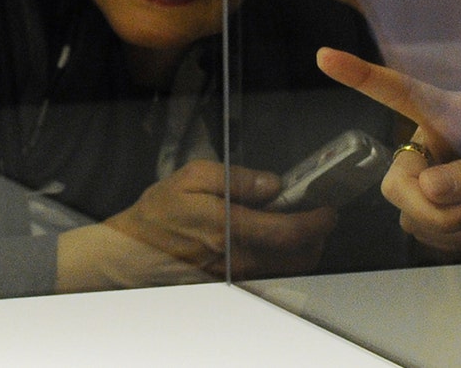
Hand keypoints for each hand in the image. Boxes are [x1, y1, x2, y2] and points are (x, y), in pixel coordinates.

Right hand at [102, 160, 335, 277]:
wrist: (132, 251)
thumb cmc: (159, 213)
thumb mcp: (191, 177)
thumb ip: (236, 178)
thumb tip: (272, 183)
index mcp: (230, 228)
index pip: (290, 232)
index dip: (318, 222)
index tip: (327, 210)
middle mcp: (238, 258)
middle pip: (299, 258)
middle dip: (317, 237)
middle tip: (315, 215)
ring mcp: (236, 276)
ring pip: (287, 270)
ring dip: (301, 249)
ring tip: (294, 225)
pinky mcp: (231, 284)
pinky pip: (269, 275)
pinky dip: (281, 259)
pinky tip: (271, 240)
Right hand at [316, 47, 460, 251]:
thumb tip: (428, 191)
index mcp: (446, 110)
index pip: (396, 91)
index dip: (358, 75)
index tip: (324, 55)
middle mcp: (431, 141)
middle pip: (396, 182)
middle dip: (429, 210)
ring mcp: (436, 173)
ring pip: (408, 213)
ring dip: (445, 228)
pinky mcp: (447, 201)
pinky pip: (427, 230)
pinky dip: (452, 238)